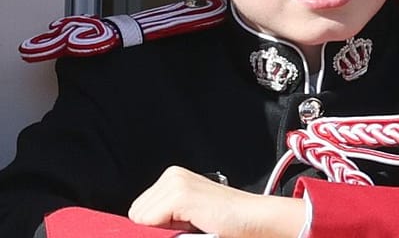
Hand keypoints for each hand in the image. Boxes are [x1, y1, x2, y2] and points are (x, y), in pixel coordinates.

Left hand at [127, 167, 308, 237]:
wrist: (256, 219)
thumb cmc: (227, 222)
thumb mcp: (187, 214)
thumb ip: (164, 215)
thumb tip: (138, 225)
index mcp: (173, 177)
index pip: (139, 209)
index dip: (157, 225)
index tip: (183, 224)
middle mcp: (172, 175)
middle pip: (136, 213)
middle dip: (158, 226)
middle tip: (191, 223)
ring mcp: (175, 182)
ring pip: (140, 218)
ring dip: (164, 228)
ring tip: (194, 222)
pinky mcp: (179, 194)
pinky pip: (149, 221)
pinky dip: (169, 229)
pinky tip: (194, 222)